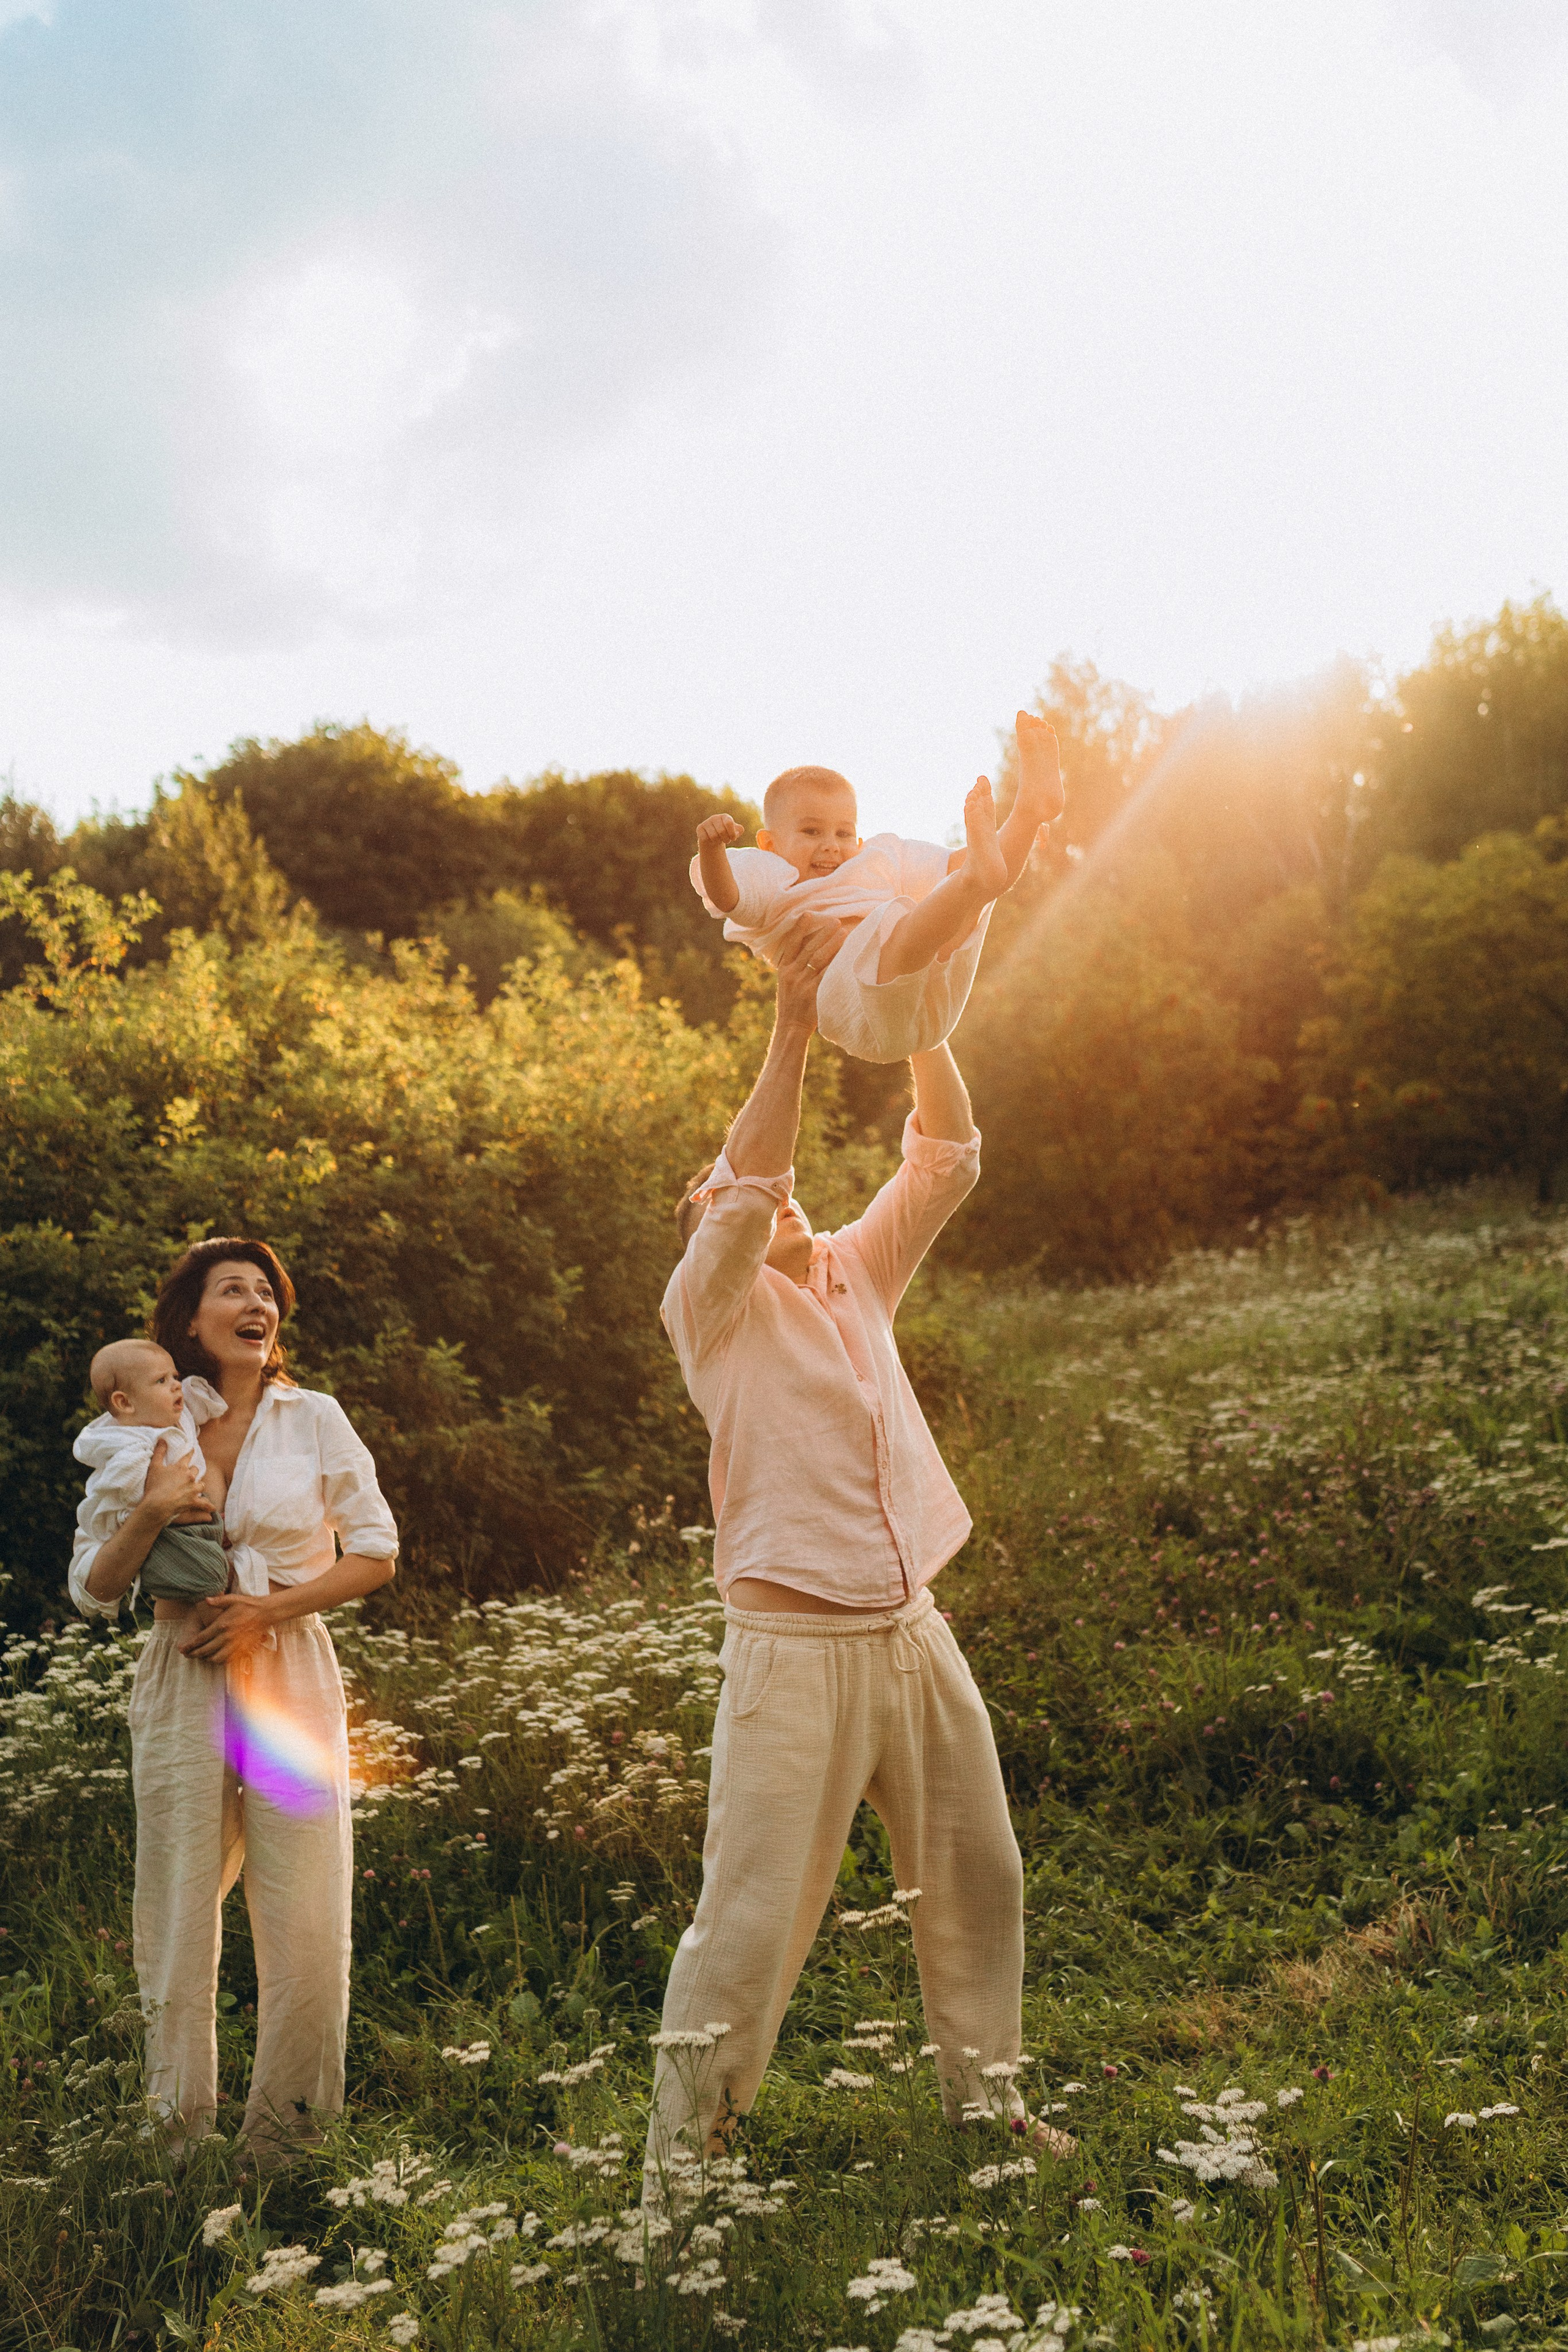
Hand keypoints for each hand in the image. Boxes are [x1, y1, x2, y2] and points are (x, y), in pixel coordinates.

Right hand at [141, 1437, 206, 1526]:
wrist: (157, 1505)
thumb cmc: (154, 1486)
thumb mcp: (154, 1466)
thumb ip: (159, 1452)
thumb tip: (163, 1439)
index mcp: (181, 1467)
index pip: (188, 1456)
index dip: (190, 1453)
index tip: (192, 1450)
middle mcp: (190, 1476)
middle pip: (196, 1470)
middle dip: (192, 1472)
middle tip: (188, 1474)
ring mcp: (193, 1489)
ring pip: (201, 1484)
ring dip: (198, 1485)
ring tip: (195, 1488)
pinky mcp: (194, 1501)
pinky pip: (205, 1503)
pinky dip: (208, 1506)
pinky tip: (212, 1508)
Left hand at [176, 1587, 277, 1661]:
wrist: (265, 1612)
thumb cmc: (247, 1604)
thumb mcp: (232, 1599)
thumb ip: (217, 1601)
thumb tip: (204, 1600)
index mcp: (221, 1625)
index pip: (201, 1638)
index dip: (190, 1645)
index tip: (183, 1648)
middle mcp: (226, 1637)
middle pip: (205, 1650)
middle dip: (194, 1654)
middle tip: (188, 1655)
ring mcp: (235, 1645)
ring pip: (216, 1658)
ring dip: (207, 1658)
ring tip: (202, 1656)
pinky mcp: (242, 1649)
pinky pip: (228, 1660)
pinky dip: (220, 1661)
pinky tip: (216, 1657)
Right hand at [696, 812, 743, 849]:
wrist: (715, 836)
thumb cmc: (727, 833)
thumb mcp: (736, 831)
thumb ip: (739, 830)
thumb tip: (736, 831)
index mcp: (725, 817)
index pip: (729, 823)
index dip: (732, 833)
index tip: (733, 839)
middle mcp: (715, 817)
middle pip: (721, 831)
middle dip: (725, 839)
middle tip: (726, 840)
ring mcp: (706, 822)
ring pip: (713, 836)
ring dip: (717, 841)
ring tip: (719, 839)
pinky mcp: (700, 828)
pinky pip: (705, 838)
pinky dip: (709, 842)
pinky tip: (711, 839)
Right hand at [773, 911, 853, 1030]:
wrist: (791, 1026)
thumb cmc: (791, 1002)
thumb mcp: (787, 981)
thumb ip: (795, 965)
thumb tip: (809, 944)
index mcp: (784, 969)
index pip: (792, 944)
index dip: (799, 928)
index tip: (808, 914)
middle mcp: (792, 974)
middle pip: (809, 948)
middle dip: (823, 933)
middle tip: (836, 921)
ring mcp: (803, 984)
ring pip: (819, 959)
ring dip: (832, 944)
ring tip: (844, 933)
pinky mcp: (814, 994)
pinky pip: (828, 975)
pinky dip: (837, 965)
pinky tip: (847, 956)